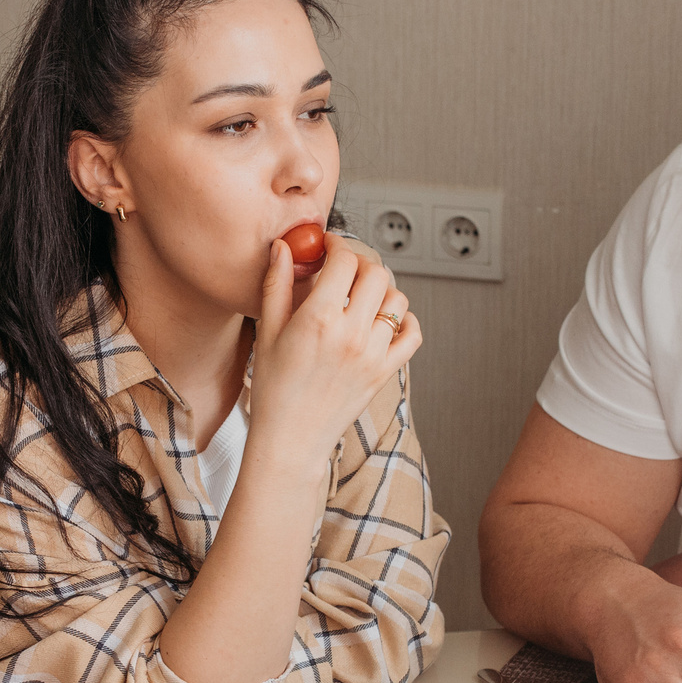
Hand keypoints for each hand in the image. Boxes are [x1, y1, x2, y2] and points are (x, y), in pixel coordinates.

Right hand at [249, 232, 419, 463]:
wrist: (291, 437)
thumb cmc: (274, 389)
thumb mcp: (268, 331)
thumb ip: (276, 284)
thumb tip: (283, 247)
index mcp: (320, 318)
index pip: (344, 260)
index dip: (337, 245)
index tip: (329, 247)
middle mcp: (352, 334)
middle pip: (376, 274)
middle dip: (360, 263)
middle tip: (345, 269)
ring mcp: (374, 354)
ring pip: (397, 300)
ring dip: (381, 290)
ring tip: (362, 296)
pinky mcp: (385, 372)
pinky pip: (413, 335)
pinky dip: (406, 321)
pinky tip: (386, 320)